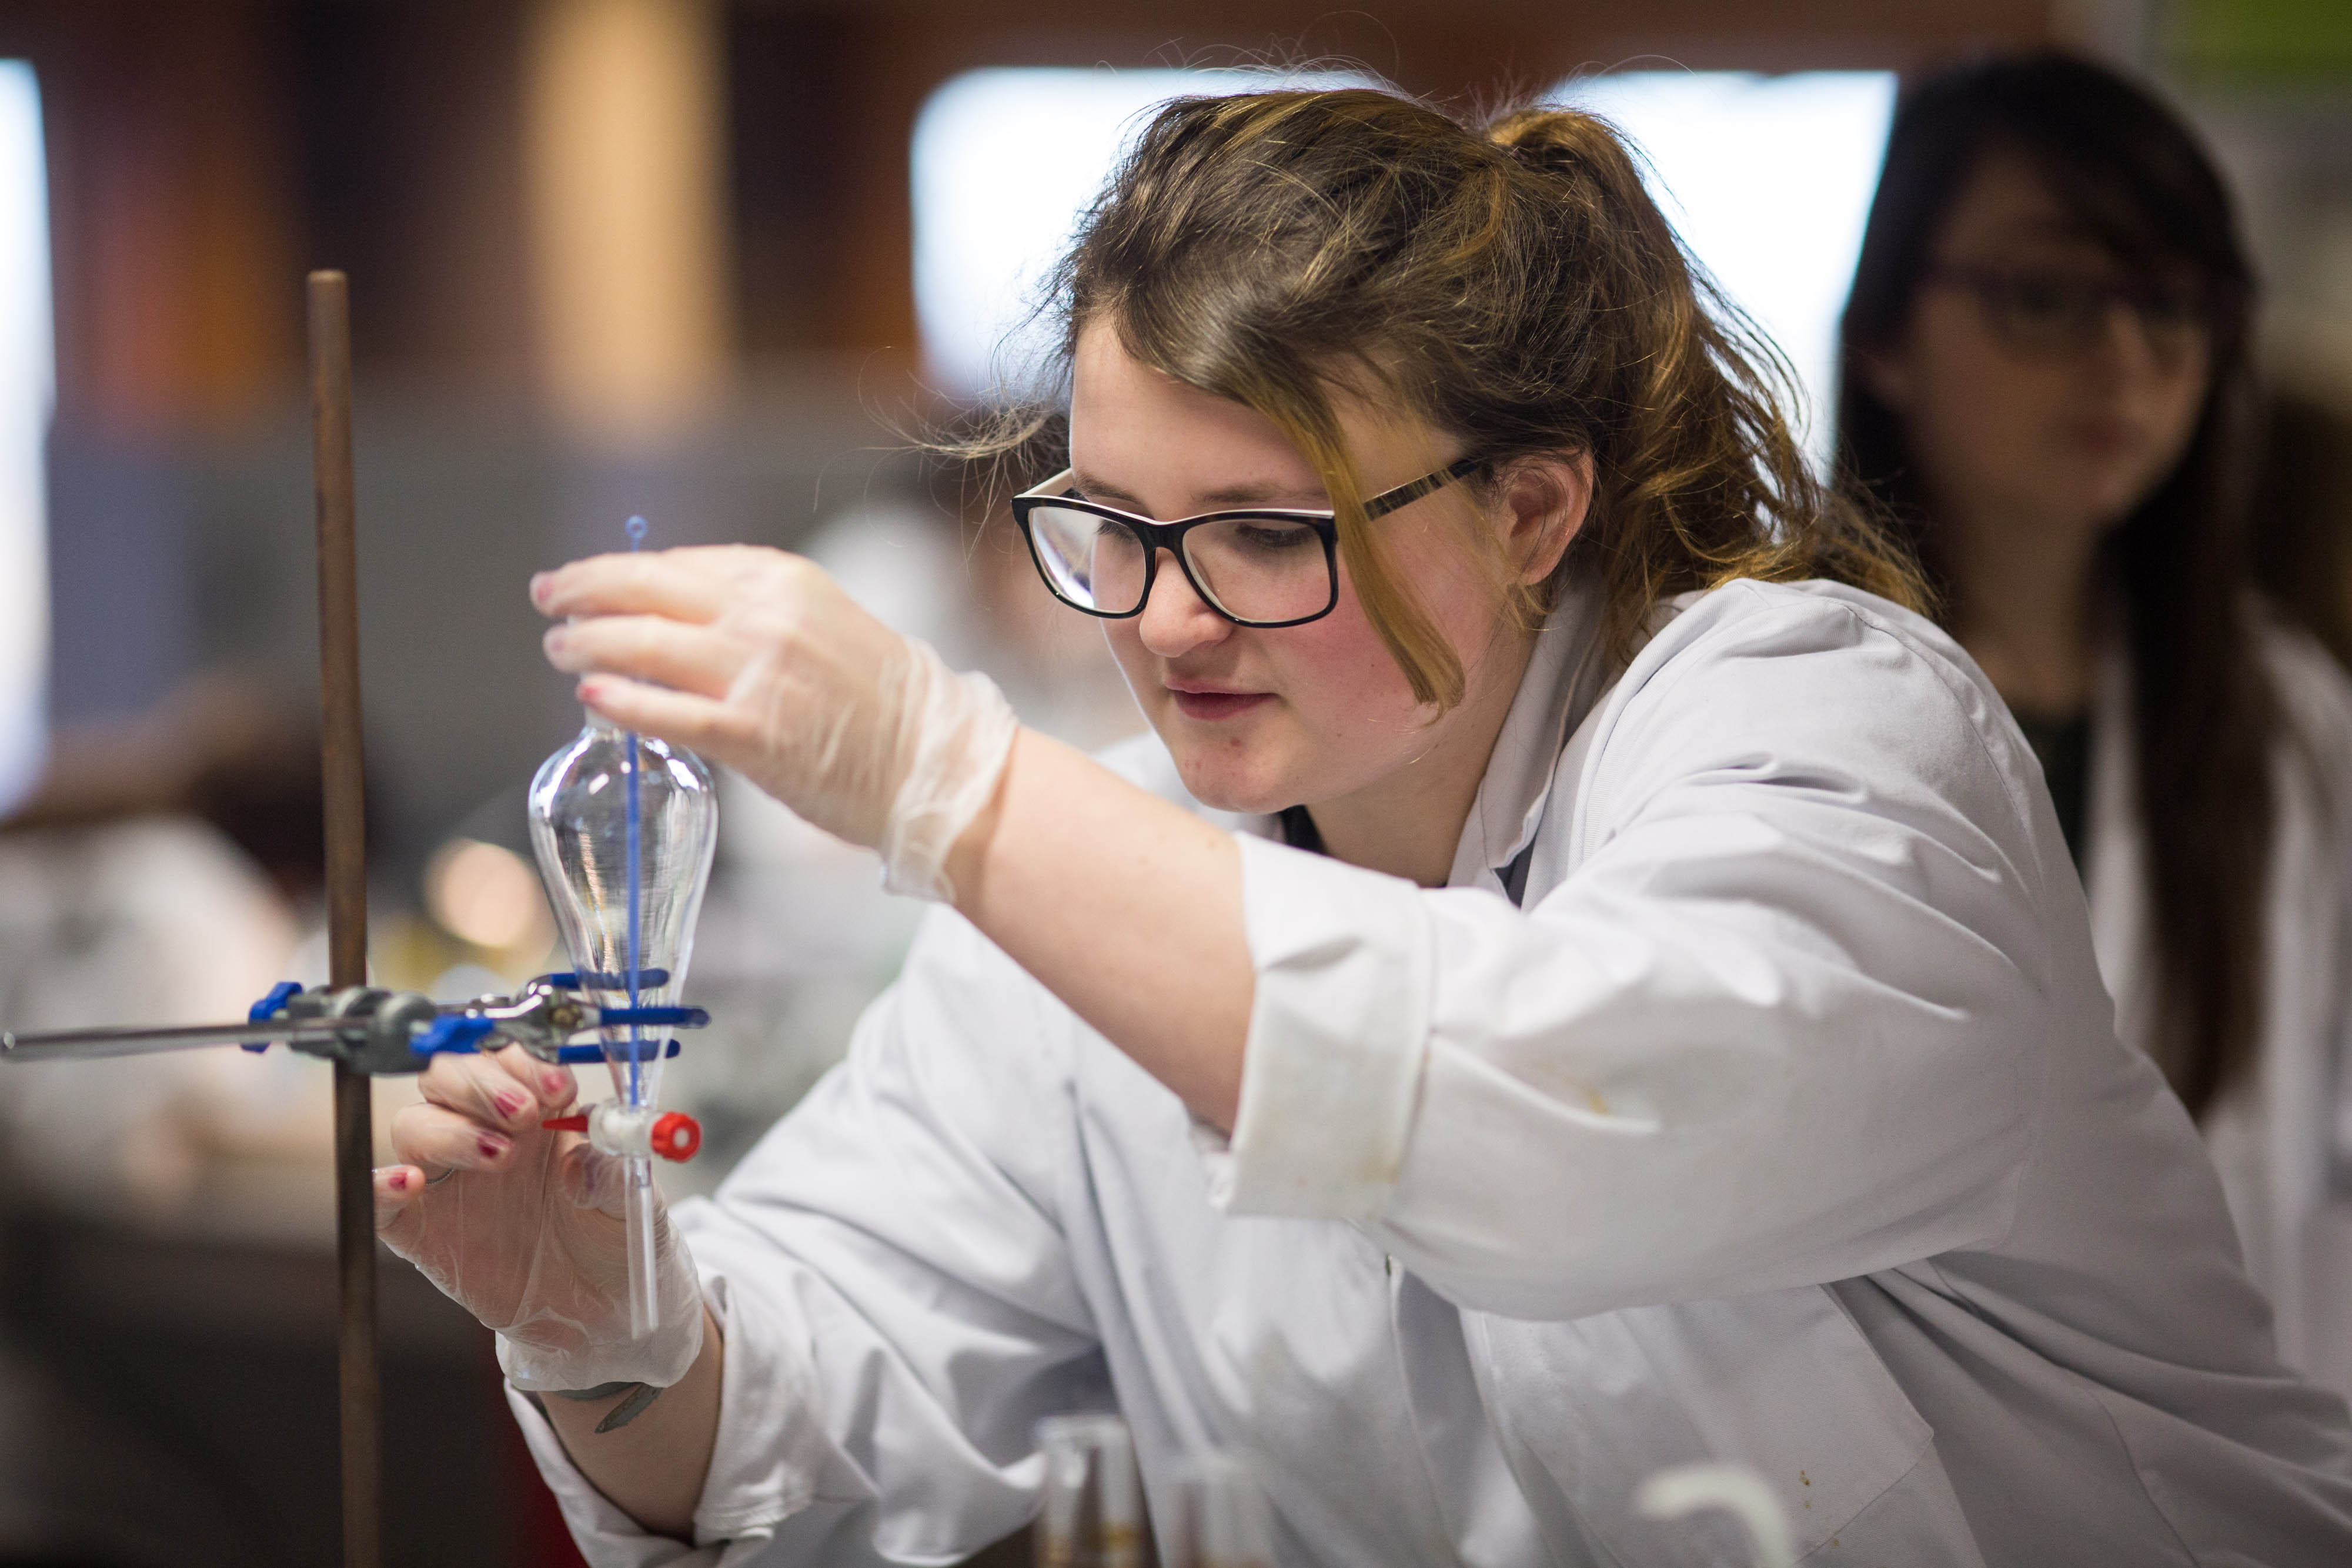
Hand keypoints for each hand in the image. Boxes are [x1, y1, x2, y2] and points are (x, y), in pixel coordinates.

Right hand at [374, 1045, 702, 1390]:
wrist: (598, 1307)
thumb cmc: (612, 1236)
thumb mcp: (629, 1200)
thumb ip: (609, 1172)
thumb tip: (578, 1161)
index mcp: (537, 1109)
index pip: (509, 1058)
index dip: (526, 1064)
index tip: (556, 1088)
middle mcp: (485, 1131)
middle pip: (449, 1075)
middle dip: (481, 1083)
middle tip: (522, 1112)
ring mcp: (448, 1177)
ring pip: (415, 1124)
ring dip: (451, 1130)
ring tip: (501, 1157)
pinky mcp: (419, 1227)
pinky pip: (380, 1198)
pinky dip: (382, 1186)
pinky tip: (412, 1185)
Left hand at [532, 545, 1017, 899]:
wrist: (934, 761)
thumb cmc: (882, 703)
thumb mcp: (824, 624)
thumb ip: (757, 613)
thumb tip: (679, 618)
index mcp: (783, 580)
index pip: (679, 563)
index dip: (621, 570)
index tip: (588, 580)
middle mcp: (766, 615)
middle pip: (648, 588)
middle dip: (586, 589)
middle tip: (548, 597)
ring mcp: (758, 673)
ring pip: (645, 644)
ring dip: (588, 641)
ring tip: (558, 647)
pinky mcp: (753, 733)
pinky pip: (669, 712)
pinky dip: (622, 701)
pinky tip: (591, 697)